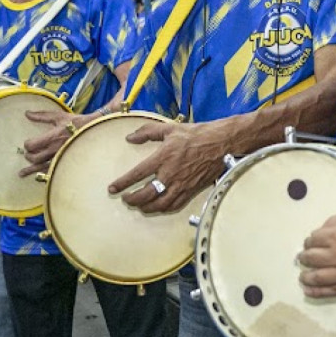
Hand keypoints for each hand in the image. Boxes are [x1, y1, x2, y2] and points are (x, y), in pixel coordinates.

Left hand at [18, 109, 91, 175]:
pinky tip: (37, 178)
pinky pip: (51, 173)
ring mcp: (60, 158)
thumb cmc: (77, 123)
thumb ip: (42, 115)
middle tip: (28, 154)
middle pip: (34, 158)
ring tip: (22, 173)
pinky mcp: (65, 164)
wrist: (94, 131)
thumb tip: (27, 113)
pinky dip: (42, 176)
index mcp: (52, 137)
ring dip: (30, 170)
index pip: (32, 145)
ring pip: (41, 168)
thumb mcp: (60, 116)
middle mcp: (55, 150)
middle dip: (29, 156)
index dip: (27, 144)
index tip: (28, 143)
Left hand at [107, 120, 227, 212]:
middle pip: (147, 194)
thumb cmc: (198, 134)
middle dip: (132, 199)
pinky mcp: (192, 190)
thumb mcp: (170, 128)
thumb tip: (130, 137)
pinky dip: (163, 209)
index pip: (138, 174)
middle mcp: (171, 173)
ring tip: (138, 206)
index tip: (112, 188)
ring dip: (146, 207)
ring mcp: (182, 184)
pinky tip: (158, 207)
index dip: (123, 182)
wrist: (223, 143)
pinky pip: (175, 205)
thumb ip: (147, 132)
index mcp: (164, 157)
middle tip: (125, 199)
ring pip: (160, 204)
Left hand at [298, 208, 335, 296]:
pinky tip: (309, 291)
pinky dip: (318, 292)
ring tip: (303, 276)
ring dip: (306, 277)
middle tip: (303, 258)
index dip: (310, 241)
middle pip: (312, 259)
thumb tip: (322, 231)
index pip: (313, 240)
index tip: (310, 242)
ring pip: (318, 278)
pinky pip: (333, 292)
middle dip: (305, 258)